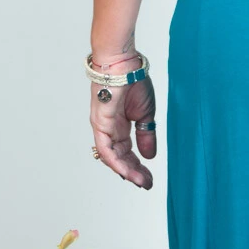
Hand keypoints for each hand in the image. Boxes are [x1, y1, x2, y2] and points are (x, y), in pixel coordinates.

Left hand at [89, 54, 156, 189]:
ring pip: (111, 157)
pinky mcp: (99, 124)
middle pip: (120, 157)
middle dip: (134, 172)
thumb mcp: (146, 115)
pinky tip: (127, 172)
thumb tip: (149, 156)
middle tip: (147, 184)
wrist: (125, 64)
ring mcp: (103, 127)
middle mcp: (109, 128)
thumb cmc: (134, 81)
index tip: (149, 178)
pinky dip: (116, 162)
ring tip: (140, 181)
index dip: (138, 166)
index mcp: (120, 125)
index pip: (128, 152)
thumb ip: (146, 136)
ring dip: (126, 171)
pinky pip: (106, 148)